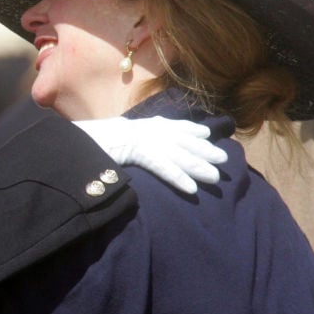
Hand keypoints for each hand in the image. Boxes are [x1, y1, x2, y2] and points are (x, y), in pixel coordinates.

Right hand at [73, 116, 227, 193]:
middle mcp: (154, 131)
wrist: (90, 136)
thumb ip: (134, 130)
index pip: (176, 127)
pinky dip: (179, 178)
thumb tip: (136, 130)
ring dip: (199, 167)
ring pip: (181, 156)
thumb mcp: (122, 129)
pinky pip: (165, 169)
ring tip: (215, 178)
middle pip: (185, 142)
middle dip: (205, 151)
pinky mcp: (144, 156)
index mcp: (149, 125)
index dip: (193, 131)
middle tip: (224, 159)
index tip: (207, 136)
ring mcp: (151, 143)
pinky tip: (192, 189)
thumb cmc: (104, 136)